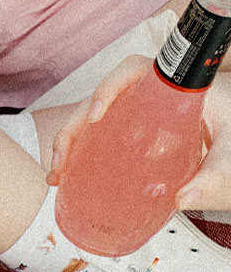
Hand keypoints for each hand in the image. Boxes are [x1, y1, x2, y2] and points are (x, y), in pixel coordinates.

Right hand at [46, 54, 230, 212]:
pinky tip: (69, 177)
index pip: (130, 71)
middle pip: (99, 101)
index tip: (95, 115)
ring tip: (56, 174)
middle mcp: (147, 99)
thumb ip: (215, 175)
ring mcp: (138, 119)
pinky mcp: (134, 139)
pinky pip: (101, 139)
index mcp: (172, 88)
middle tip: (62, 160)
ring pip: (93, 121)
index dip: (107, 88)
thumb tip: (182, 200)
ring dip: (69, 144)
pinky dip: (81, 156)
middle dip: (72, 128)